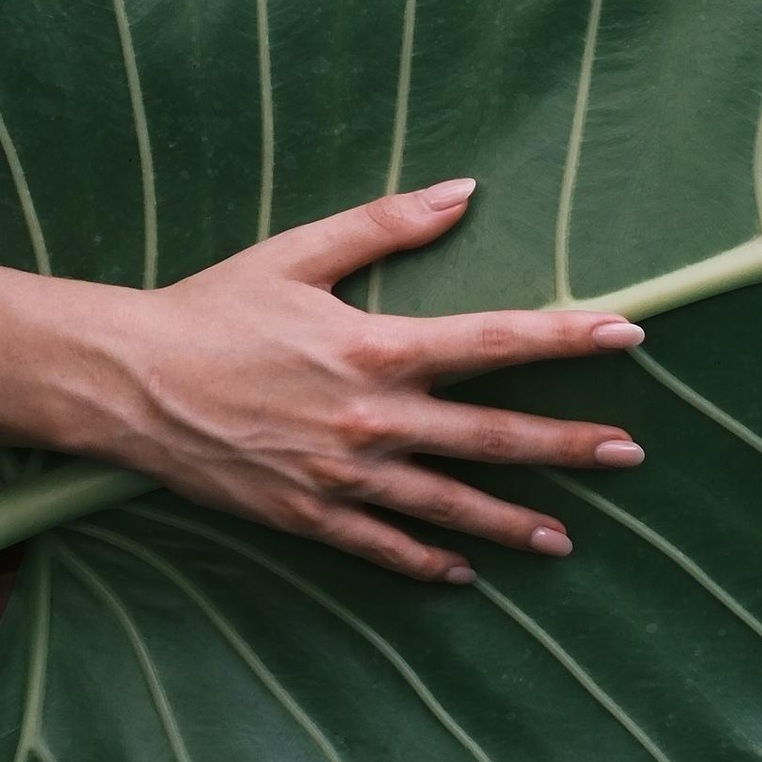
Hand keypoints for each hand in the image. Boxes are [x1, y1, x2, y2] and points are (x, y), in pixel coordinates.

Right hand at [94, 176, 645, 584]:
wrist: (129, 383)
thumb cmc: (212, 308)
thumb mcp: (300, 253)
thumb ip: (388, 223)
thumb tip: (464, 190)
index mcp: (377, 348)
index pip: (495, 341)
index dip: (567, 338)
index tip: (629, 334)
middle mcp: (372, 420)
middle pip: (492, 436)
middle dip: (568, 445)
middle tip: (632, 453)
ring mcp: (343, 477)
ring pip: (449, 507)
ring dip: (513, 522)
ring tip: (566, 538)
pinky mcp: (308, 516)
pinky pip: (382, 548)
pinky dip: (426, 562)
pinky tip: (464, 571)